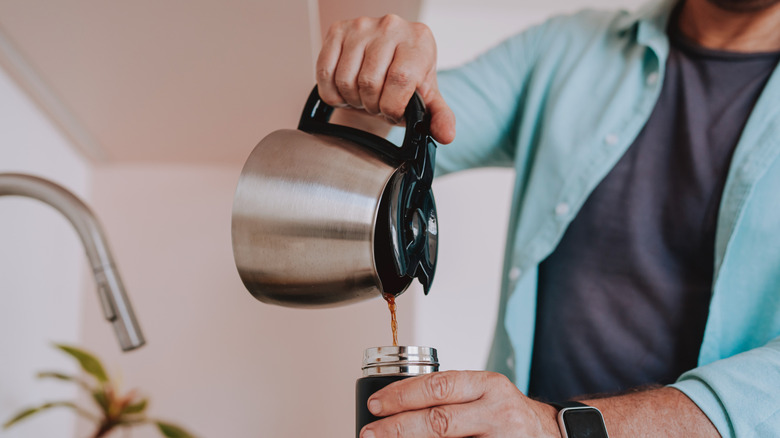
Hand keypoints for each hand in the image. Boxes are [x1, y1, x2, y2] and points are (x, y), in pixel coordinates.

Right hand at [316, 15, 455, 143]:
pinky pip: (325, 72)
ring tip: (364, 96)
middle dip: (372, 105)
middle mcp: (392, 26)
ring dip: (352, 99)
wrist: (385, 61)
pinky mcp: (337, 30)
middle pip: (369, 82)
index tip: (393, 111)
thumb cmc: (406, 79)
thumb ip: (439, 117)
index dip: (392, 106)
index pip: (401, 79)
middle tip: (377, 104)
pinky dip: (333, 92)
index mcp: (419, 41)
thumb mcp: (426, 98)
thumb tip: (446, 135)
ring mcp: (362, 26)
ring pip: (345, 79)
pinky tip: (346, 91)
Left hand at [360, 370, 560, 437]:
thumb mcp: (483, 394)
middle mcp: (497, 411)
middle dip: (398, 427)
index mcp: (488, 385)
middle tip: (371, 432)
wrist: (550, 435)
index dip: (402, 395)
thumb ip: (449, 396)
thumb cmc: (506, 414)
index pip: (438, 386)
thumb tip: (397, 406)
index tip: (375, 404)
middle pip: (439, 421)